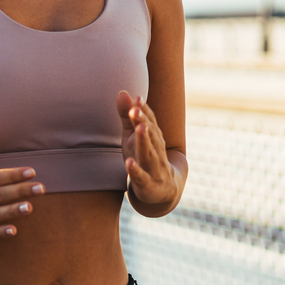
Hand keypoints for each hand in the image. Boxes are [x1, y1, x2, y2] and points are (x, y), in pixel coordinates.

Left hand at [117, 91, 176, 205]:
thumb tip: (122, 92)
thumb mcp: (132, 138)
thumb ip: (126, 117)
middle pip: (151, 135)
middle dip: (144, 121)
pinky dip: (135, 170)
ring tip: (139, 128)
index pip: (151, 123)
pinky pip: (142, 177)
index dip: (144, 111)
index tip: (137, 98)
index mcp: (154, 139)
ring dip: (144, 141)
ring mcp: (155, 169)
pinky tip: (128, 162)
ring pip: (150, 154)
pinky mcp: (148, 185)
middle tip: (135, 108)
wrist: (162, 192)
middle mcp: (157, 152)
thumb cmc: (144, 159)